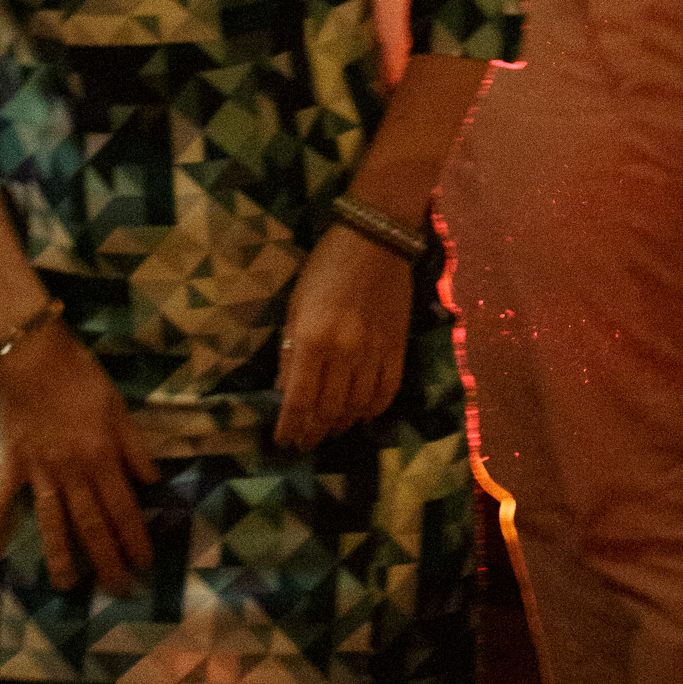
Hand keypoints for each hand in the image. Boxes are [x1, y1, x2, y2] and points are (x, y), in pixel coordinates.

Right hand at [0, 322, 158, 591]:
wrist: (33, 354)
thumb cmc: (81, 376)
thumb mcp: (118, 406)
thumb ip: (134, 446)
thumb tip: (152, 482)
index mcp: (102, 456)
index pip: (123, 508)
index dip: (134, 539)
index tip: (143, 564)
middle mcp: (72, 471)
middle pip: (91, 524)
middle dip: (106, 559)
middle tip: (116, 589)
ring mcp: (39, 471)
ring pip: (51, 521)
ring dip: (59, 555)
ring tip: (66, 586)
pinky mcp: (13, 464)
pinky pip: (1, 499)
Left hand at [274, 225, 411, 451]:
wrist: (377, 240)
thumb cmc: (326, 266)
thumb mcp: (296, 304)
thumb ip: (290, 350)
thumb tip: (284, 390)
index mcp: (314, 339)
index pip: (300, 400)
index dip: (291, 426)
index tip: (284, 441)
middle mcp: (345, 352)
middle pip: (329, 410)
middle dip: (313, 432)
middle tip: (304, 442)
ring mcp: (375, 353)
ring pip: (358, 407)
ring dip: (341, 424)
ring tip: (329, 429)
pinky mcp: (398, 349)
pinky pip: (387, 392)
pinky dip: (373, 410)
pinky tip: (361, 413)